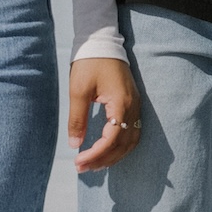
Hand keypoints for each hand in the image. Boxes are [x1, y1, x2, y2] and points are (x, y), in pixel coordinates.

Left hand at [68, 56, 143, 172]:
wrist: (103, 43)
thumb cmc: (90, 63)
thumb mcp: (78, 90)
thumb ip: (77, 118)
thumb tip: (74, 145)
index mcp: (120, 103)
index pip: (112, 139)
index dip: (96, 154)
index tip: (78, 161)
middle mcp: (133, 107)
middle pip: (124, 144)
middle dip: (103, 160)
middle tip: (82, 168)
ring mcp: (136, 106)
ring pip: (131, 141)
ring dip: (114, 156)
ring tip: (94, 165)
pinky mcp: (133, 104)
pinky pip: (132, 133)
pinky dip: (120, 146)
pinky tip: (107, 151)